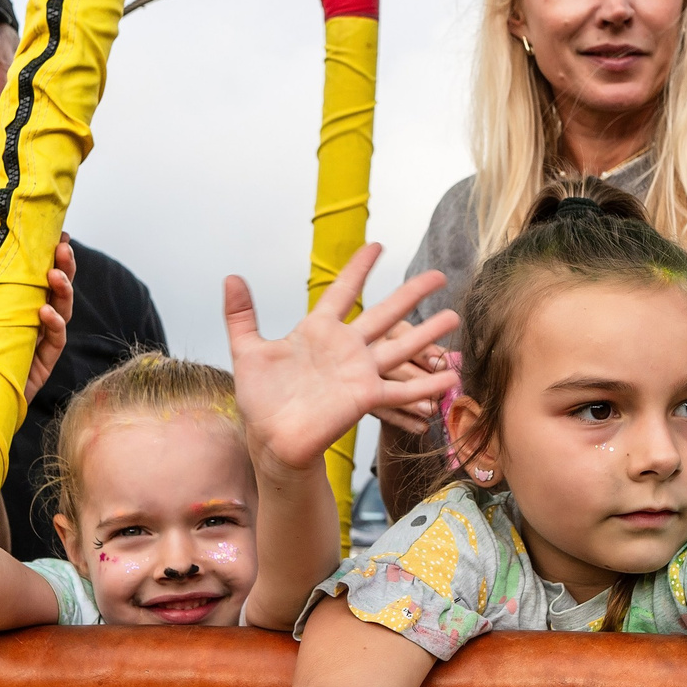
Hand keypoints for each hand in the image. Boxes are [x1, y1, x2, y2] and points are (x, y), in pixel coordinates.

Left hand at [0, 240, 73, 402]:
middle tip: (62, 247)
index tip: (52, 234)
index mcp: (4, 310)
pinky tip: (45, 313)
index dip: (44, 257)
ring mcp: (33, 347)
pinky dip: (55, 326)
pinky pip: (54, 344)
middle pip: (52, 292)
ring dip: (63, 292)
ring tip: (55, 274)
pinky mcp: (37, 369)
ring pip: (60, 313)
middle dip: (63, 268)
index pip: (29, 280)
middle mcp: (24, 326)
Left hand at [226, 244, 459, 473]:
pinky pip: (401, 390)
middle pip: (384, 313)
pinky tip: (451, 378)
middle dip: (411, 294)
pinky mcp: (365, 397)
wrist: (270, 439)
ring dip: (428, 333)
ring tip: (455, 316)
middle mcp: (344, 348)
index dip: (359, 269)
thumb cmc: (260, 400)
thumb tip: (231, 276)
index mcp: (318, 331)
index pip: (342, 291)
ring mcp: (358, 372)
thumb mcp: (247, 351)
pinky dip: (426, 385)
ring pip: (401, 347)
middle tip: (438, 274)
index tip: (377, 246)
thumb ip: (241, 315)